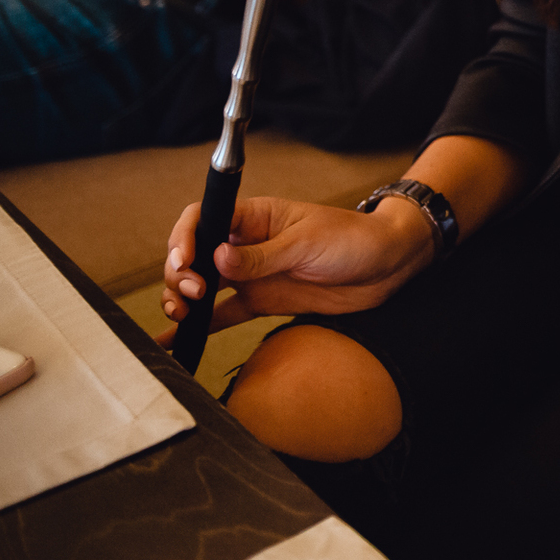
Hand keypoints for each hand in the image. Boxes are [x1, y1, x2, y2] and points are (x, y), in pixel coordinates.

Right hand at [156, 195, 435, 342]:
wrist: (386, 265)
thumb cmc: (352, 239)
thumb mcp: (307, 243)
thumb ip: (262, 256)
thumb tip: (216, 259)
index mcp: (254, 217)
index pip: (203, 218)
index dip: (184, 238)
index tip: (183, 261)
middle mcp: (245, 244)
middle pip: (194, 255)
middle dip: (181, 274)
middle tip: (193, 292)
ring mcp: (252, 274)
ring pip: (202, 285)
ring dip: (182, 299)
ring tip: (179, 316)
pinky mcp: (262, 300)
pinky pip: (223, 314)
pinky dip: (199, 326)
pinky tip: (173, 342)